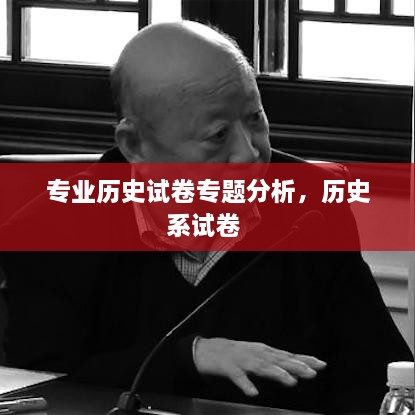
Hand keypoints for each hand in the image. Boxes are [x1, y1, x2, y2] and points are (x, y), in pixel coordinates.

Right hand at [193, 337, 326, 396]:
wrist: (207, 350)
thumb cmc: (236, 354)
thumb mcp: (258, 356)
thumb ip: (275, 363)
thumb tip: (296, 371)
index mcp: (264, 352)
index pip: (287, 355)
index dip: (304, 360)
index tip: (321, 364)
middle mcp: (256, 354)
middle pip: (278, 360)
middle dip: (295, 366)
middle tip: (312, 372)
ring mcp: (243, 360)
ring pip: (261, 367)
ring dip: (276, 373)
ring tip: (290, 381)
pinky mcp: (229, 368)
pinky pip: (238, 377)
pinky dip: (246, 384)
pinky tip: (253, 392)